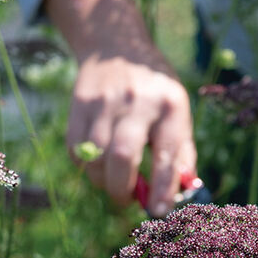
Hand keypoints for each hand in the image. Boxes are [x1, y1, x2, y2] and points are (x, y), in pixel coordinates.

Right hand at [45, 0, 196, 217]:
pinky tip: (96, 164)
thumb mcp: (177, 113)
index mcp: (170, 105)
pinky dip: (86, 166)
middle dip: (122, 189)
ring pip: (95, 156)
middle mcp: (137, 100)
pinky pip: (76, 149)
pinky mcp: (79, 103)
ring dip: (102, 181)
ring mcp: (105, 100)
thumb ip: (181, 154)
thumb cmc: (156, 92)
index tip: (158, 211)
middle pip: (123, 156)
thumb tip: (180, 194)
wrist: (116, 47)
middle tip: (126, 200)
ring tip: (111, 182)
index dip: (162, 188)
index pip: (166, 155)